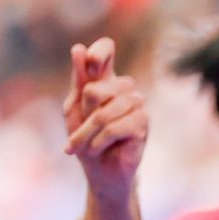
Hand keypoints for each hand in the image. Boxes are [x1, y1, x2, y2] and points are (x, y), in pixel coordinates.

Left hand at [62, 39, 148, 199]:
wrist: (100, 172)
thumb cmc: (86, 139)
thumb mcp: (74, 109)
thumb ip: (79, 80)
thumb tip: (78, 47)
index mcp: (105, 79)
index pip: (105, 49)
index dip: (98, 52)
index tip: (90, 64)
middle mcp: (124, 88)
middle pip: (96, 89)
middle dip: (82, 116)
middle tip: (81, 132)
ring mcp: (137, 104)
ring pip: (104, 111)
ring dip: (88, 133)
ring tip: (86, 146)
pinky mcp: (143, 123)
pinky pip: (115, 127)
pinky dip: (101, 141)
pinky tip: (100, 149)